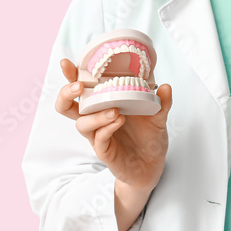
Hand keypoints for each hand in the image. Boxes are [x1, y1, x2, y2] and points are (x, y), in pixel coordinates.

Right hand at [54, 57, 171, 191]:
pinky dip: (107, 128)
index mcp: (103, 105)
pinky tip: (119, 121)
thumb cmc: (148, 137)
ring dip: (95, 115)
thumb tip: (165, 86)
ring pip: (82, 124)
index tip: (67, 63)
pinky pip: (98, 139)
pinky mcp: (104, 151)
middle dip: (66, 94)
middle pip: (66, 106)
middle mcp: (95, 119)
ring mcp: (98, 136)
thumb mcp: (158, 116)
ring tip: (115, 110)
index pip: (81, 88)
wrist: (153, 166)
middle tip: (79, 86)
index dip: (71, 76)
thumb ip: (161, 102)